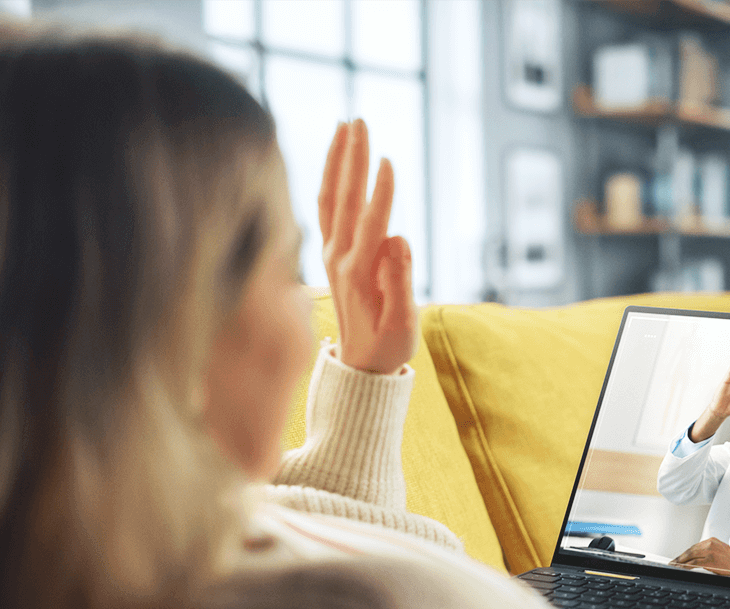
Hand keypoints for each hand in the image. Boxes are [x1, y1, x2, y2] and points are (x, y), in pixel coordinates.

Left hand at [318, 119, 417, 374]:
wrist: (359, 365)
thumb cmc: (387, 346)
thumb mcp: (402, 324)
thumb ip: (400, 282)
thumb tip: (398, 239)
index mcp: (359, 274)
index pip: (371, 224)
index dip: (381, 193)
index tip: (388, 161)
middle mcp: (340, 257)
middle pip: (345, 199)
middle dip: (353, 158)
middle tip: (360, 121)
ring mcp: (332, 253)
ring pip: (331, 197)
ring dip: (338, 159)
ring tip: (346, 125)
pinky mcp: (333, 253)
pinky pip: (327, 207)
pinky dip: (331, 178)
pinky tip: (338, 157)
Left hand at [671, 537, 729, 579]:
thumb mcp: (721, 551)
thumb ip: (709, 552)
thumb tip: (698, 559)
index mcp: (711, 541)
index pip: (694, 547)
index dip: (685, 553)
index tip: (679, 558)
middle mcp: (709, 544)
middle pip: (690, 550)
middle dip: (680, 557)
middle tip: (673, 562)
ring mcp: (709, 552)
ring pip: (690, 556)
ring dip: (681, 561)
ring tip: (675, 566)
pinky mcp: (710, 561)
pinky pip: (694, 563)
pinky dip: (686, 566)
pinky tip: (682, 568)